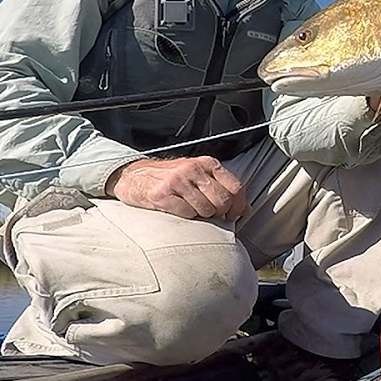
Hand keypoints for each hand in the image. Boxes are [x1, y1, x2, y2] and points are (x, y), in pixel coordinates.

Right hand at [105, 156, 248, 219]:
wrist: (135, 177)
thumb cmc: (170, 179)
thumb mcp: (198, 177)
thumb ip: (222, 188)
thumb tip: (246, 209)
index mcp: (207, 163)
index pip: (236, 187)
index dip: (237, 206)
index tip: (232, 216)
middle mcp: (194, 169)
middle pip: (223, 201)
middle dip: (218, 214)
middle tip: (208, 214)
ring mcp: (178, 180)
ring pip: (206, 210)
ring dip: (200, 216)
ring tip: (189, 209)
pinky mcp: (162, 194)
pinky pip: (186, 214)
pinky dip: (185, 217)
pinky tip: (177, 210)